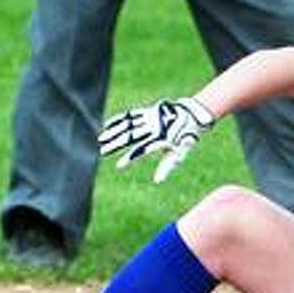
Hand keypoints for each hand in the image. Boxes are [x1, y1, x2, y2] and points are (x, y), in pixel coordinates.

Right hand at [98, 96, 214, 182]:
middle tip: (103, 151)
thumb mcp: (179, 154)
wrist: (192, 115)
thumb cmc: (185, 138)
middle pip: (131, 137)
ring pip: (128, 125)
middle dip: (116, 144)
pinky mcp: (148, 111)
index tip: (119, 166)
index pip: (142, 150)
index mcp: (161, 139)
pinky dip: (119, 120)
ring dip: (114, 132)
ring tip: (101, 139)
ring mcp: (150, 118)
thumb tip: (157, 181)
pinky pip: (131, 115)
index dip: (130, 158)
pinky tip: (107, 125)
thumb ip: (167, 167)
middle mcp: (153, 127)